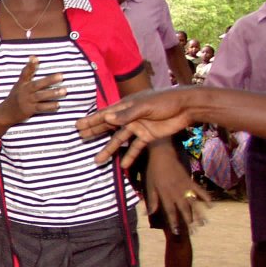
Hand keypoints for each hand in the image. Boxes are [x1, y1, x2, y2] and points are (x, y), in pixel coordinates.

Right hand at [0, 57, 65, 125]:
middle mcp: (24, 91)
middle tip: (61, 76)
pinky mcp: (29, 110)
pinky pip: (41, 108)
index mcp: (22, 84)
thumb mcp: (19, 84)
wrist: (6, 113)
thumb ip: (27, 73)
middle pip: (37, 84)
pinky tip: (58, 105)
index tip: (35, 58)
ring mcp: (27, 101)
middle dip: (49, 80)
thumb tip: (33, 57)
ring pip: (40, 96)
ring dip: (52, 93)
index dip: (30, 66)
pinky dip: (49, 106)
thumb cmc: (16, 96)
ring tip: (64, 91)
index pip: (25, 73)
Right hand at [77, 89, 193, 166]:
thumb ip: (126, 114)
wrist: (187, 107)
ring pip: (120, 140)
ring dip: (109, 149)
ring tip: (98, 160)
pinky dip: (130, 155)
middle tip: (82, 139)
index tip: (78, 126)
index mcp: (126, 106)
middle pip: (109, 126)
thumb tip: (107, 119)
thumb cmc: (165, 101)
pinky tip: (123, 165)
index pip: (105, 114)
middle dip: (95, 132)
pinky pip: (136, 147)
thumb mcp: (145, 106)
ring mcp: (138, 127)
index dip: (91, 120)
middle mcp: (129, 117)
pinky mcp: (148, 136)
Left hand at [143, 145, 210, 233]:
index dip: (173, 221)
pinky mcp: (190, 181)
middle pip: (184, 209)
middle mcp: (176, 192)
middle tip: (193, 232)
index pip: (170, 211)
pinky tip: (212, 205)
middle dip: (188, 221)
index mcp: (165, 194)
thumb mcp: (149, 186)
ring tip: (204, 223)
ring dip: (199, 213)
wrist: (163, 155)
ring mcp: (185, 186)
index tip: (176, 231)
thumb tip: (148, 214)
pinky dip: (206, 197)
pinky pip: (199, 190)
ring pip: (193, 202)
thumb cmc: (153, 171)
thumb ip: (151, 200)